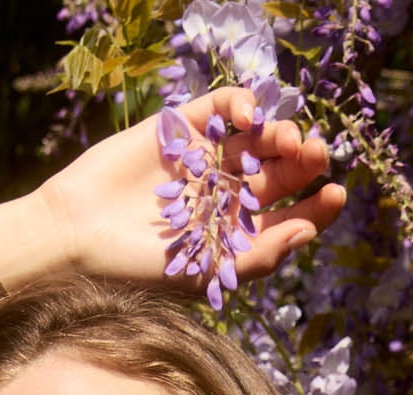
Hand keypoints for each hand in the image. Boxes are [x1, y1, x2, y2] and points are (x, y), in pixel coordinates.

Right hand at [0, 87, 344, 295]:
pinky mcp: (180, 128)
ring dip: (281, 132)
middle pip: (280, 172)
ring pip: (258, 137)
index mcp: (236, 235)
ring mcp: (204, 160)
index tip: (335, 193)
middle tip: (316, 153)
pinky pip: (222, 108)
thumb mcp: (205, 273)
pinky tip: (253, 115)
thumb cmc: (137, 269)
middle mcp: (225, 197)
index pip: (290, 216)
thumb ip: (258, 256)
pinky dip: (243, 104)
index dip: (317, 204)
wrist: (78, 236)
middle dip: (304, 161)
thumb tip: (306, 231)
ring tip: (287, 138)